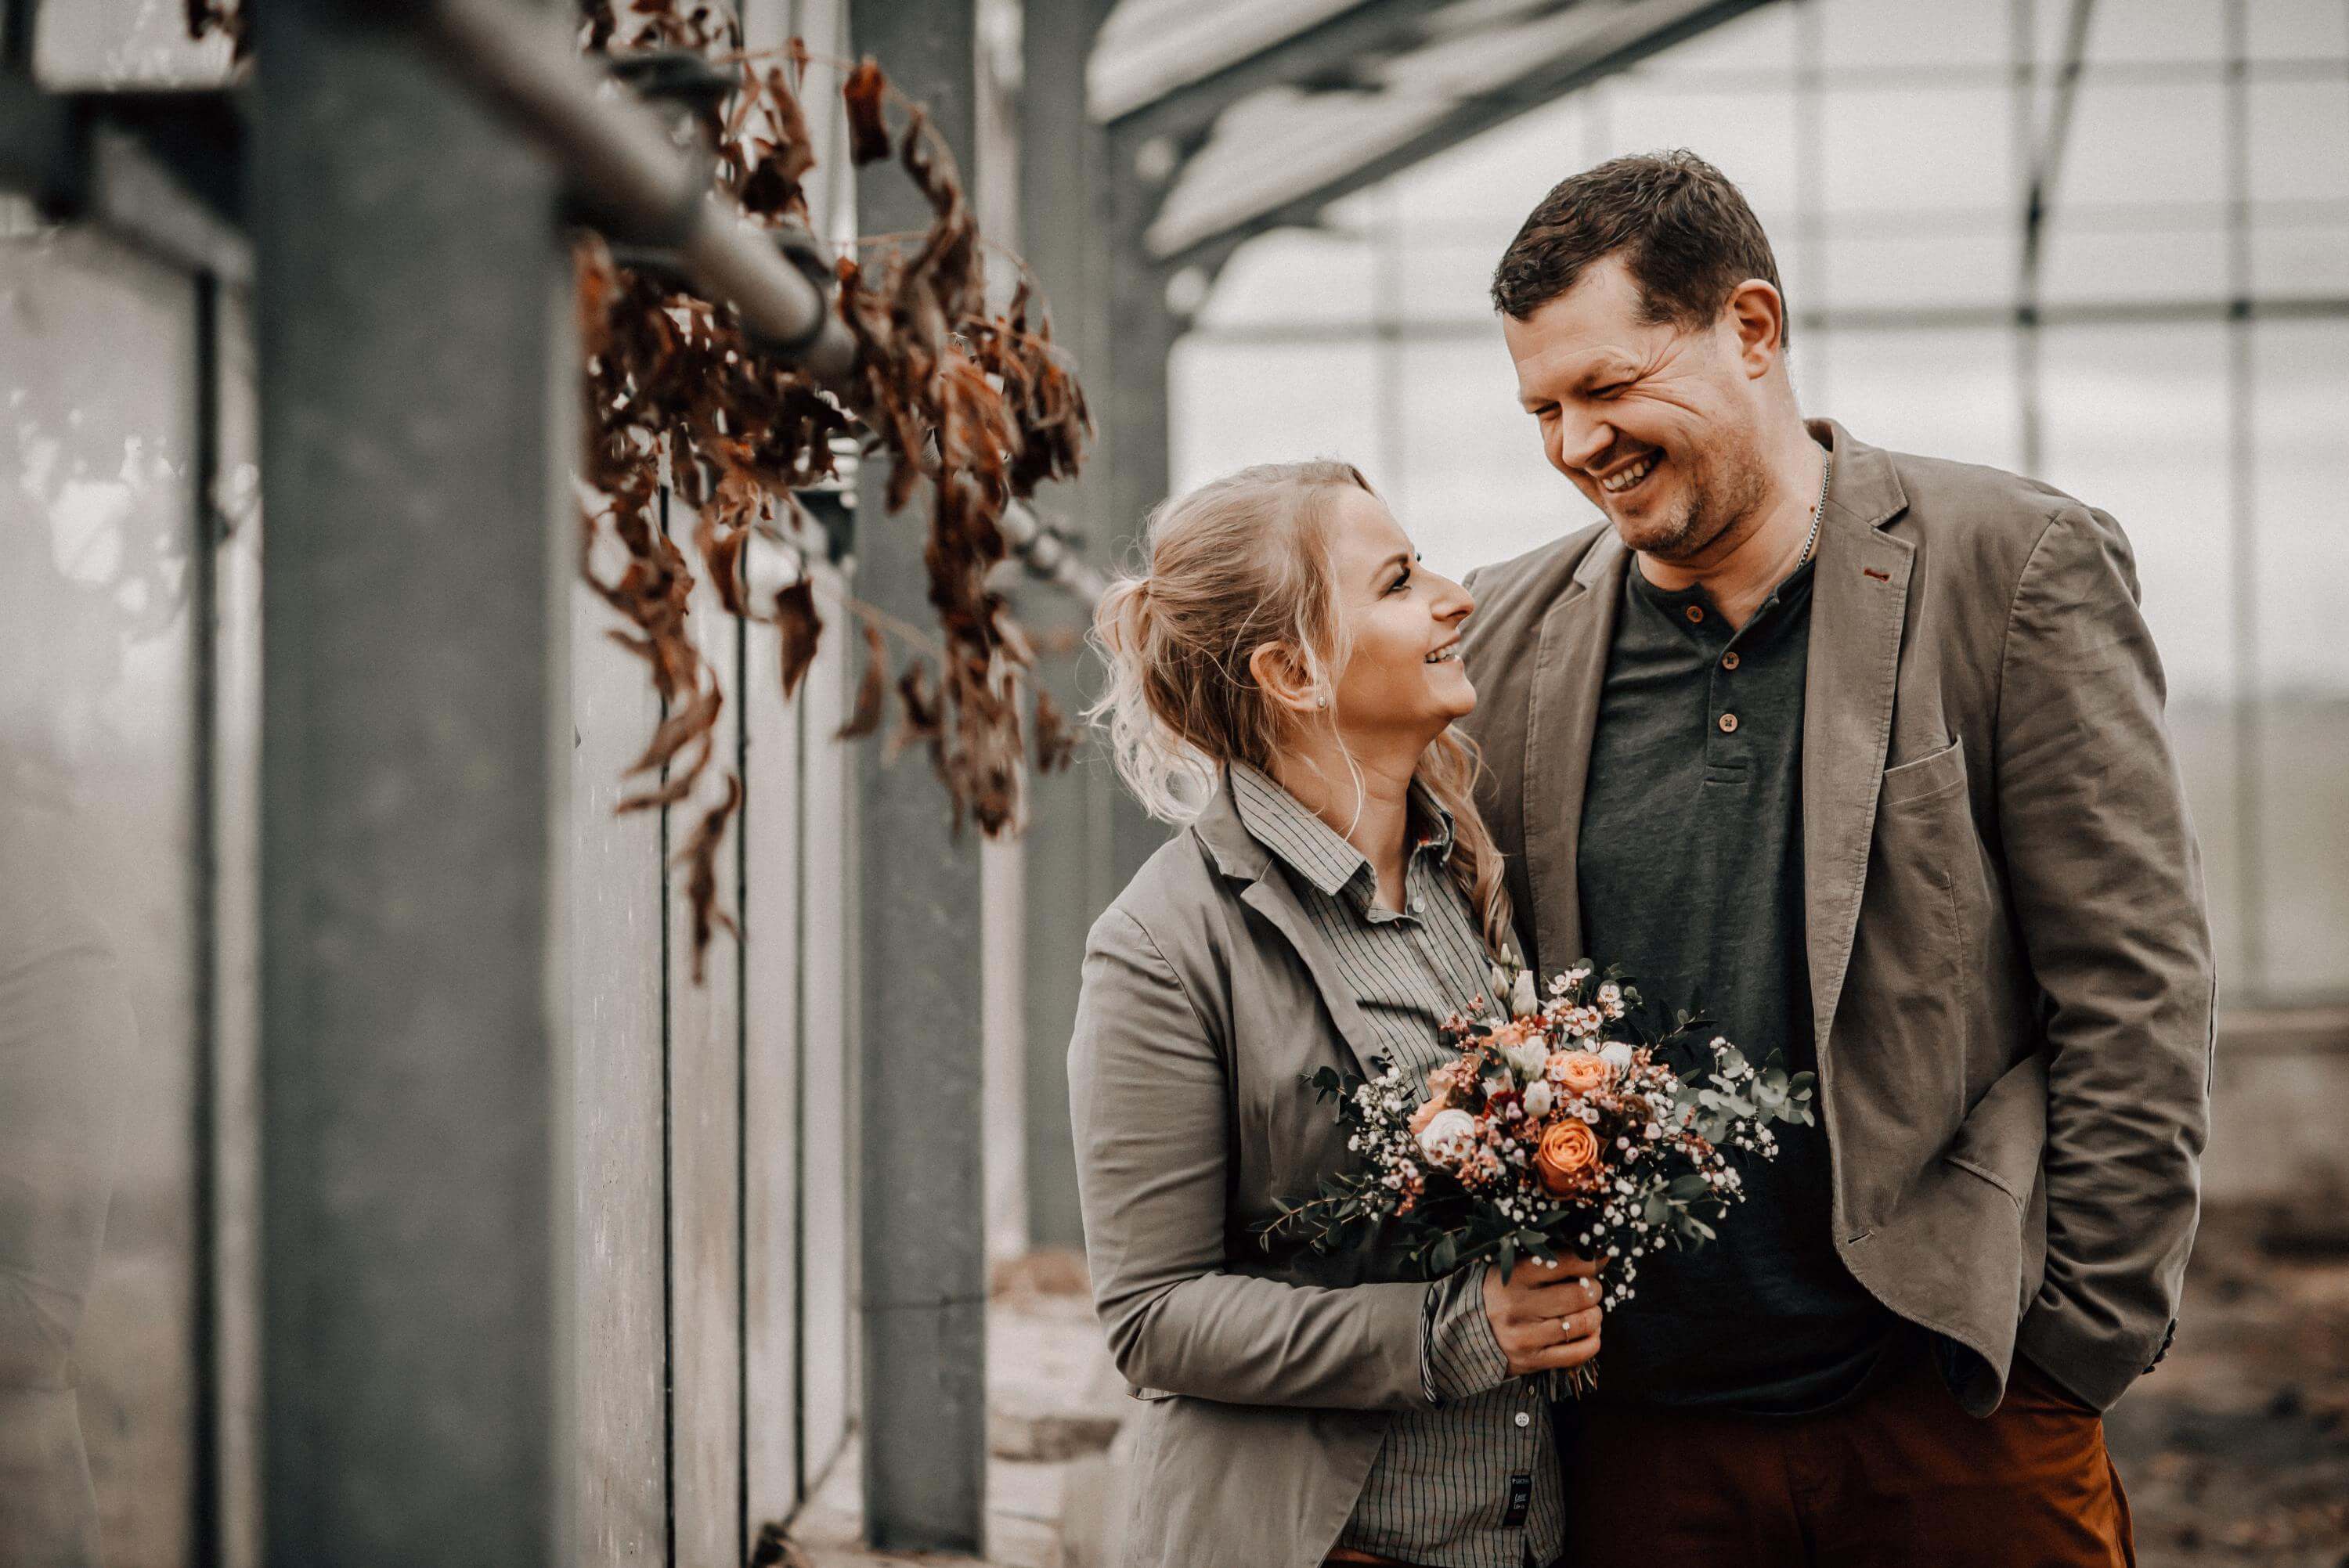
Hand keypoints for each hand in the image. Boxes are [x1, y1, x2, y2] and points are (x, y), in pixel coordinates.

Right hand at [1481, 1253, 1601, 1377]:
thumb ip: (1549, 1261)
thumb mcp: (1515, 1269)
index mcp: (1514, 1276)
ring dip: (1595, 1315)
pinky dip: (1592, 1341)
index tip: (1592, 1264)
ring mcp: (1526, 1336)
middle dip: (1594, 1290)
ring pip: (1583, 1323)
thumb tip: (1597, 1258)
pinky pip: (1578, 1353)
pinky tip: (1588, 1333)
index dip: (1589, 1263)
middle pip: (1580, 1294)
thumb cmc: (1502, 1295)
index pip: (1567, 1263)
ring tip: (1588, 1311)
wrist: (1470, 1332)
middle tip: (1591, 1290)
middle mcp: (1518, 1306)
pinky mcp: (1533, 1361)